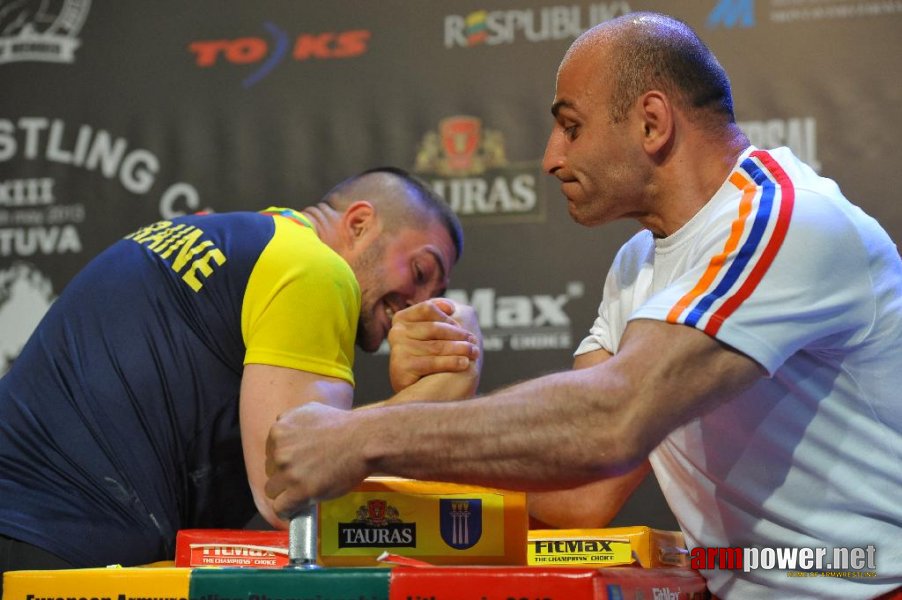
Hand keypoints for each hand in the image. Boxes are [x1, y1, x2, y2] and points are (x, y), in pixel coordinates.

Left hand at [264, 403, 369, 518]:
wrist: (363, 440)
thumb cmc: (343, 425)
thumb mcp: (311, 410)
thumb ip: (291, 419)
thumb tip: (282, 428)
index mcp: (279, 430)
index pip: (270, 452)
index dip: (284, 460)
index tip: (297, 463)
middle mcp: (279, 451)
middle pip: (270, 471)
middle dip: (284, 475)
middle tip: (305, 475)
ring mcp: (288, 472)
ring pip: (272, 490)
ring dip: (286, 492)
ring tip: (303, 491)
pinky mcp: (299, 491)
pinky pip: (281, 508)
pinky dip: (288, 510)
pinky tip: (298, 507)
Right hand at [388, 298, 481, 391]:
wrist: (422, 391)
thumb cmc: (432, 356)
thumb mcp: (434, 331)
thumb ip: (440, 315)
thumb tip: (451, 307)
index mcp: (402, 318)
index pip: (427, 308)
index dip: (447, 315)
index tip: (460, 321)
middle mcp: (396, 332)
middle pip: (434, 327)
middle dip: (458, 334)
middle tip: (474, 341)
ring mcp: (397, 349)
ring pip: (437, 345)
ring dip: (460, 349)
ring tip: (474, 352)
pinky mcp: (402, 366)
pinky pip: (433, 362)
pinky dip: (452, 362)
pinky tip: (465, 363)